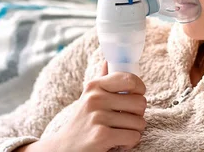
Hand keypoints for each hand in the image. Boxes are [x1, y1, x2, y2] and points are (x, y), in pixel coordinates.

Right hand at [31, 61, 146, 151]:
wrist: (63, 148)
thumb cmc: (82, 122)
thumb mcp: (88, 98)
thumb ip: (101, 80)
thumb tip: (107, 61)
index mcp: (95, 86)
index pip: (130, 79)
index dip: (140, 89)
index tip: (135, 97)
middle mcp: (95, 98)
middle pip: (140, 102)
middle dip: (138, 115)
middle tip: (125, 120)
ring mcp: (98, 117)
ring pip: (139, 122)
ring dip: (134, 131)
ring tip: (119, 132)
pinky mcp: (101, 135)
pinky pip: (133, 136)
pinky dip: (129, 143)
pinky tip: (117, 143)